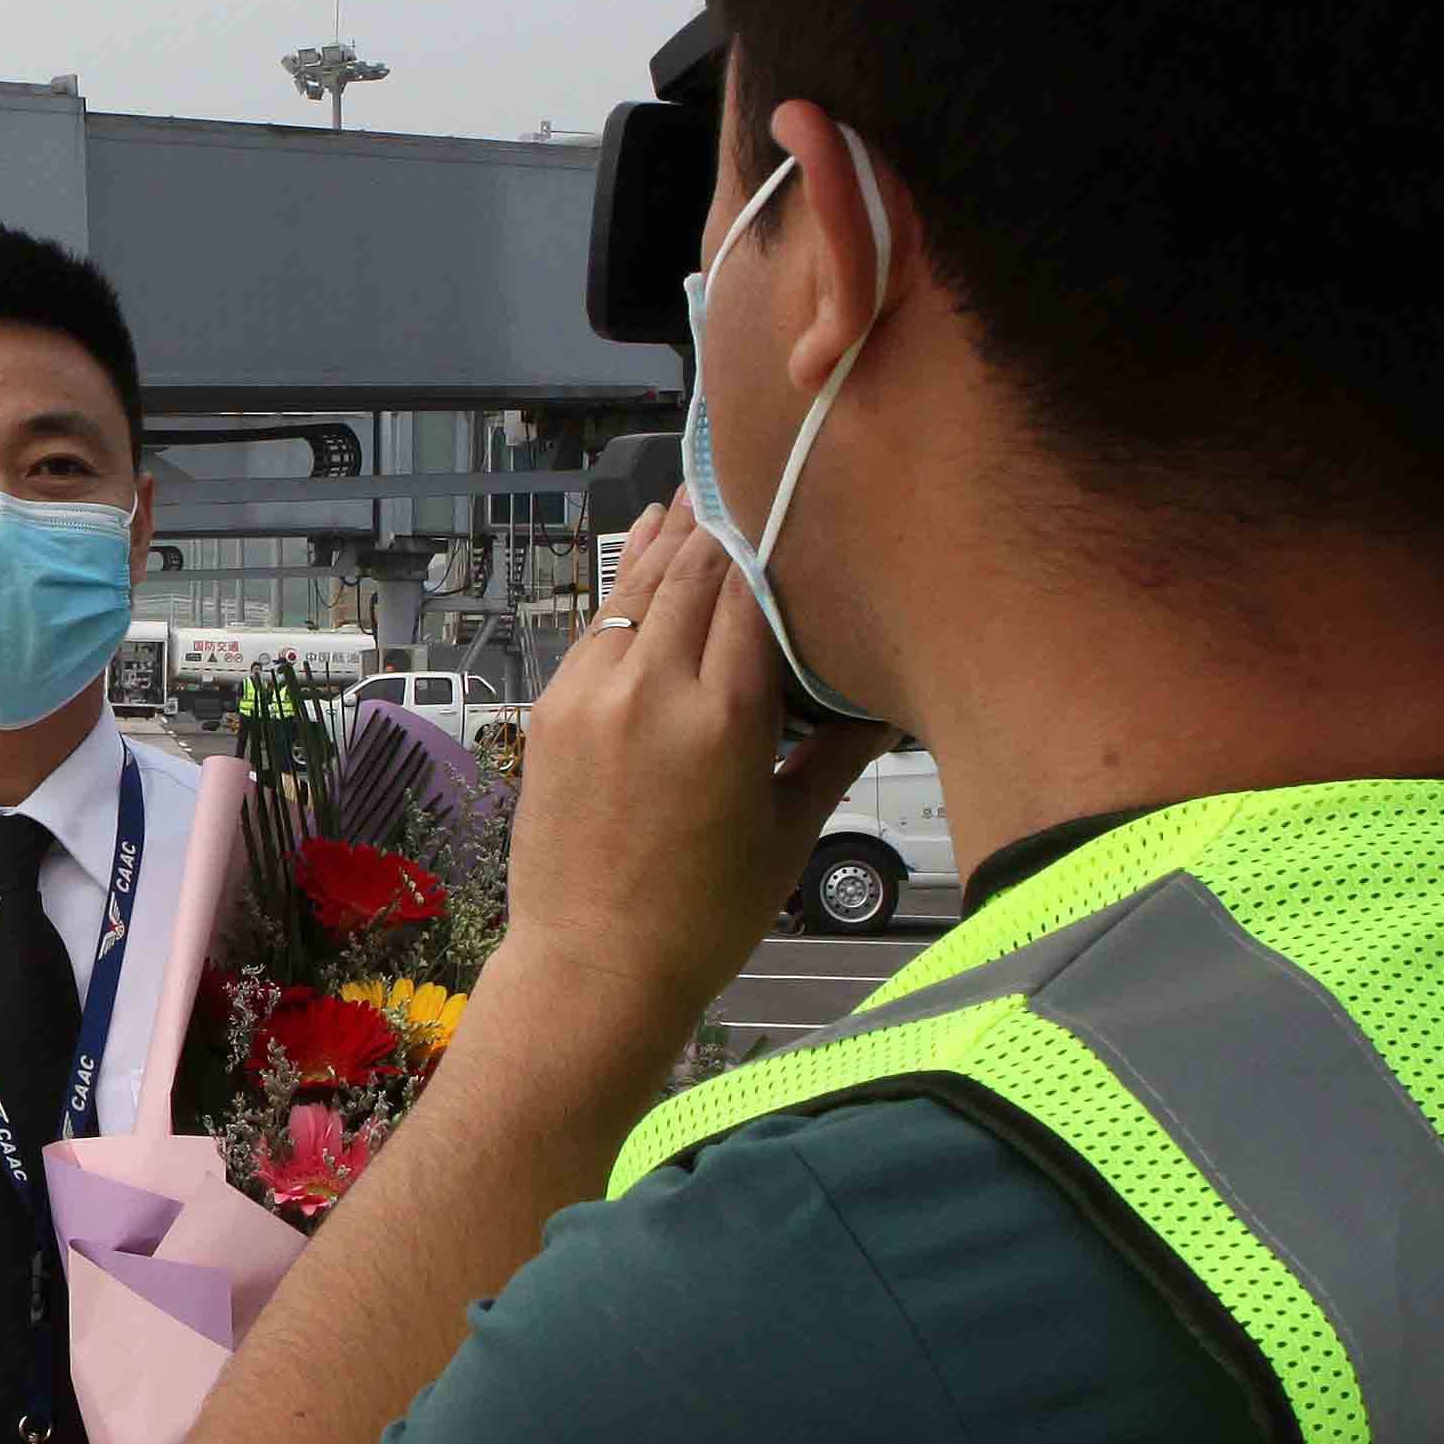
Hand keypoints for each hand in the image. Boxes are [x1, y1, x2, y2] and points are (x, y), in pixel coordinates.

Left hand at [500, 497, 891, 1042]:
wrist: (593, 966)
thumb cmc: (703, 914)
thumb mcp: (790, 830)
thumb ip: (836, 748)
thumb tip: (892, 698)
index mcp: (723, 717)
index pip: (752, 589)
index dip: (772, 539)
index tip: (794, 501)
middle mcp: (650, 689)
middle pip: (693, 572)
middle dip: (722, 525)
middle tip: (749, 477)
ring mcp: (589, 693)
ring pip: (637, 586)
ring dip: (669, 539)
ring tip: (694, 492)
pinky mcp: (551, 707)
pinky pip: (597, 624)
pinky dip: (625, 584)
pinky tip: (645, 550)